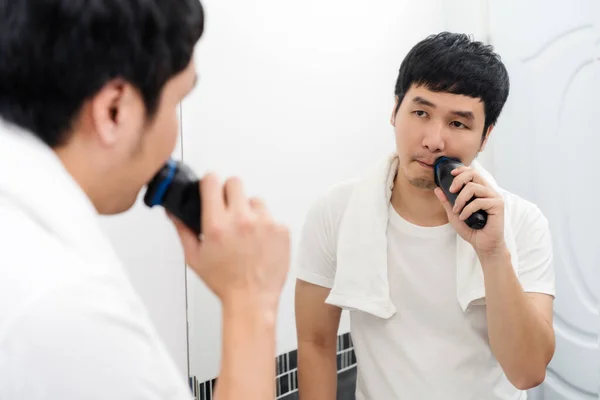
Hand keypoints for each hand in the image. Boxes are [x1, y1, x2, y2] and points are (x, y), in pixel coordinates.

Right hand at [169, 174, 289, 310]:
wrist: (252, 300)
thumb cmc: (224, 282)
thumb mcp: (195, 257)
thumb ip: (183, 230)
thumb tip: (173, 212)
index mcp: (217, 224)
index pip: (212, 181)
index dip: (209, 182)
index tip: (210, 187)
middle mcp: (241, 220)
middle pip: (235, 182)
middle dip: (229, 192)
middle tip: (228, 209)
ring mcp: (264, 223)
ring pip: (255, 200)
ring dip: (250, 210)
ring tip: (246, 231)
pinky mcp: (281, 230)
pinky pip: (271, 217)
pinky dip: (266, 226)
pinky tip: (260, 242)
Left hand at [434, 166, 505, 256]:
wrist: (482, 244)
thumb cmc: (470, 229)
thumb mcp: (454, 214)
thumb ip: (447, 201)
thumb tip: (437, 189)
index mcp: (480, 190)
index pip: (472, 173)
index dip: (462, 170)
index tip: (451, 174)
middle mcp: (488, 191)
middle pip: (474, 174)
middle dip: (459, 180)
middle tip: (451, 191)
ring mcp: (494, 197)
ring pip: (474, 187)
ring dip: (461, 199)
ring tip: (457, 210)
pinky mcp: (498, 205)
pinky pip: (478, 201)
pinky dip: (467, 209)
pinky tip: (464, 217)